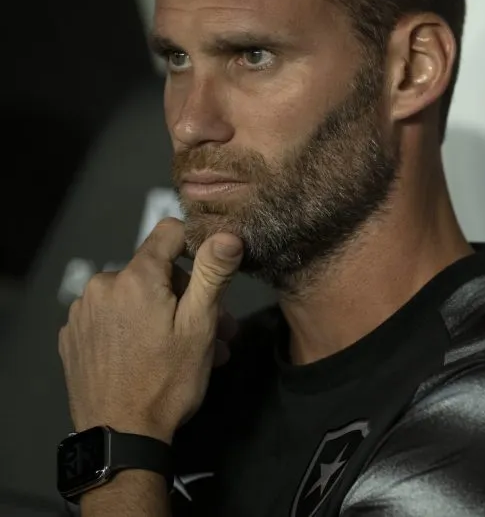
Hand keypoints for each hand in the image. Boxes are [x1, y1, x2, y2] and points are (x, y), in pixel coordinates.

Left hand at [58, 218, 242, 443]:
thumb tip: (227, 234)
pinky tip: (150, 357)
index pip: (168, 232)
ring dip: (163, 314)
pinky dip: (134, 329)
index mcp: (134, 278)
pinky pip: (111, 318)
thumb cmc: (167, 382)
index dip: (195, 247)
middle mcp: (100, 287)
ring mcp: (82, 313)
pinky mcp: (74, 338)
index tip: (210, 274)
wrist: (121, 436)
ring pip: (134, 296)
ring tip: (187, 349)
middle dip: (186, 295)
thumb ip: (212, 273)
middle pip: (154, 271)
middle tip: (215, 329)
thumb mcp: (199, 325)